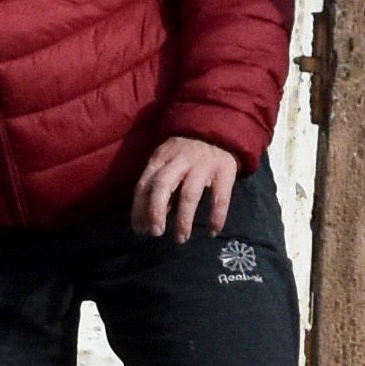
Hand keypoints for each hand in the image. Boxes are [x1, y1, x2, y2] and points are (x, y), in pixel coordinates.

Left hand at [128, 134, 243, 240]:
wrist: (219, 127)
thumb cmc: (187, 152)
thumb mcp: (168, 161)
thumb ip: (160, 186)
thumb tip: (150, 218)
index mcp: (161, 158)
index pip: (145, 184)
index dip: (140, 208)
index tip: (140, 229)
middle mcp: (180, 161)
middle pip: (163, 185)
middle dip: (156, 211)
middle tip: (156, 233)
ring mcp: (203, 165)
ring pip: (189, 193)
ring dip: (184, 219)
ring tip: (181, 238)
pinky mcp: (224, 170)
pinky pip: (220, 197)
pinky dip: (216, 216)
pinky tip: (212, 232)